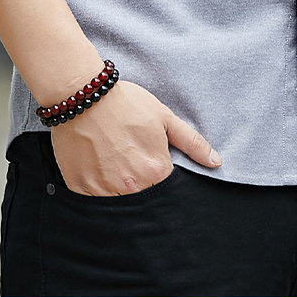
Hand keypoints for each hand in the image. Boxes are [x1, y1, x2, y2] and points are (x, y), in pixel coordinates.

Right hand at [50, 79, 221, 195]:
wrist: (84, 94)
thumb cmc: (126, 103)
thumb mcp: (164, 118)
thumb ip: (192, 143)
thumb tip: (216, 162)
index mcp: (155, 171)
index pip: (168, 189)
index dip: (160, 174)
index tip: (150, 161)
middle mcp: (130, 186)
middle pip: (143, 198)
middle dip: (141, 183)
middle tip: (129, 159)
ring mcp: (103, 189)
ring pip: (117, 201)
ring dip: (118, 186)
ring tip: (112, 160)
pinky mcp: (80, 187)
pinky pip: (92, 198)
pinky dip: (96, 186)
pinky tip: (96, 164)